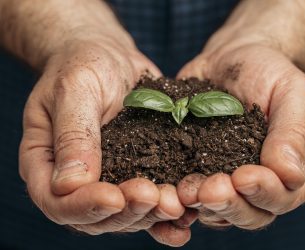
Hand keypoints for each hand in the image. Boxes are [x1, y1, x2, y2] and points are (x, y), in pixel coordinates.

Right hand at [19, 36, 193, 245]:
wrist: (108, 57)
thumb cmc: (84, 65)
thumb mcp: (74, 90)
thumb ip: (72, 135)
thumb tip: (69, 186)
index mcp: (46, 161)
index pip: (56, 201)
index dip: (84, 207)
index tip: (115, 197)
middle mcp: (75, 178)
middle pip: (95, 217)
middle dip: (126, 212)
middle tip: (153, 196)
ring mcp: (107, 178)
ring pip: (125, 214)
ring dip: (151, 214)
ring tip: (176, 203)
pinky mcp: (136, 171)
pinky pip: (148, 200)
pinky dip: (166, 212)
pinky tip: (186, 212)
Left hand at [176, 43, 304, 228]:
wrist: (231, 59)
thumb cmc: (268, 72)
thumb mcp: (291, 93)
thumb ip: (292, 133)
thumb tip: (290, 175)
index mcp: (291, 169)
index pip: (284, 196)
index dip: (265, 193)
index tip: (244, 177)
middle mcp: (259, 183)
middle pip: (249, 214)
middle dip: (229, 205)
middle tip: (210, 189)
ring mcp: (226, 179)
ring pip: (216, 210)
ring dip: (200, 205)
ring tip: (185, 190)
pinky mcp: (196, 170)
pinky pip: (188, 192)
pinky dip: (177, 195)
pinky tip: (166, 185)